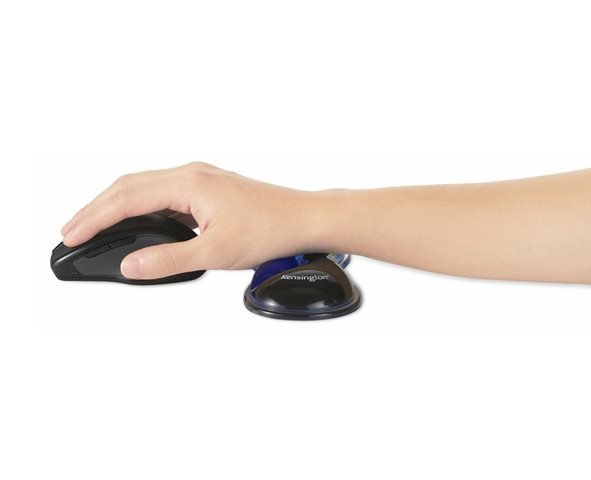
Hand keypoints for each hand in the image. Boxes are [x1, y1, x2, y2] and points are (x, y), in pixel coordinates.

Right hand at [61, 162, 321, 278]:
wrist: (304, 219)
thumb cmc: (271, 228)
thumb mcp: (216, 253)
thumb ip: (168, 260)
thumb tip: (131, 265)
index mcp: (189, 183)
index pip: (127, 198)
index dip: (94, 217)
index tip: (71, 234)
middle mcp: (191, 174)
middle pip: (129, 186)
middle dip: (96, 208)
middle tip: (71, 231)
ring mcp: (199, 179)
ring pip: (145, 187)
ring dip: (117, 205)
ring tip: (94, 226)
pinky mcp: (207, 188)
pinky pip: (162, 192)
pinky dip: (140, 206)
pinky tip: (135, 222)